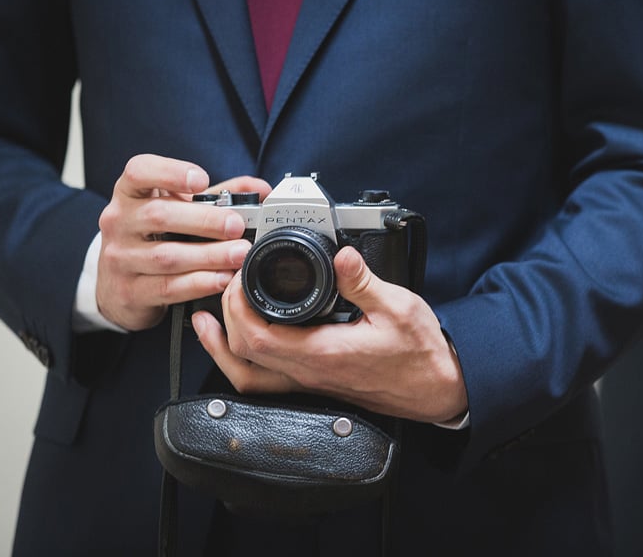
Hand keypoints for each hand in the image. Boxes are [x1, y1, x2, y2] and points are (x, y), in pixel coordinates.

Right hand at [96, 154, 270, 330]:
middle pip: (159, 216)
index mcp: (129, 193)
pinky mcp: (129, 291)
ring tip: (239, 254)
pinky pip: (167, 287)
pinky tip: (222, 278)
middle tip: (236, 226)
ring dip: (209, 256)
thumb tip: (259, 189)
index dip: (169, 173)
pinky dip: (199, 283)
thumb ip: (218, 196)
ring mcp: (120, 258)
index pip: (139, 171)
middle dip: (204, 221)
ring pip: (166, 256)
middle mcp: (118, 222)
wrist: (118, 283)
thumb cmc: (154, 237)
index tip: (201, 180)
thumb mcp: (179, 209)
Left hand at [193, 246, 468, 423]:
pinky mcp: (316, 382)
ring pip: (248, 374)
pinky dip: (245, 361)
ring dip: (222, 347)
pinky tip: (243, 345)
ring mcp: (310, 381)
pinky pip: (267, 379)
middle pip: (243, 352)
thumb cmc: (420, 354)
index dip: (236, 304)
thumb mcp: (399, 308)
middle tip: (225, 283)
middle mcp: (309, 372)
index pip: (258, 335)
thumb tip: (342, 255)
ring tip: (206, 323)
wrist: (436, 387)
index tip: (239, 274)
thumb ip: (364, 281)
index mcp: (323, 353)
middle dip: (225, 315)